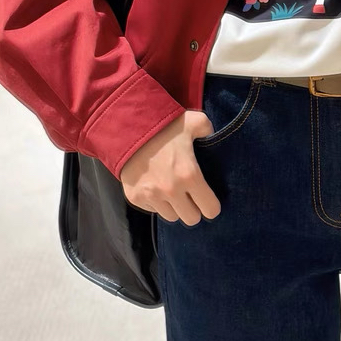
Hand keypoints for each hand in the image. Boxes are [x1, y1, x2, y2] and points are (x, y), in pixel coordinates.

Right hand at [119, 110, 221, 224]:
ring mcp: (151, 196)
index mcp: (190, 175)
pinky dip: (157, 203)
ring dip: (175, 207)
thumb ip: (208, 131)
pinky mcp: (135, 198)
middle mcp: (171, 190)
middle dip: (194, 209)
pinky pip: (153, 210)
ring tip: (173, 191)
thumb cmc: (164, 125)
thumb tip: (212, 138)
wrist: (127, 128)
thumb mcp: (194, 121)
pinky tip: (157, 187)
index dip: (212, 206)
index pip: (210, 210)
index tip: (209, 199)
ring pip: (171, 216)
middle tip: (191, 197)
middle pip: (191, 219)